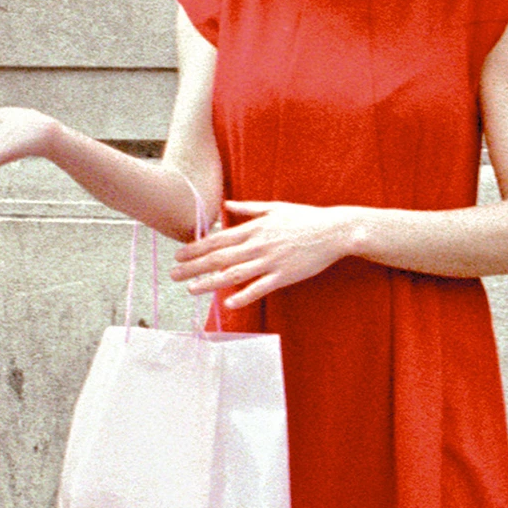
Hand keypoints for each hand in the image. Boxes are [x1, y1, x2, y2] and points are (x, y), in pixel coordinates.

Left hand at [178, 199, 361, 307]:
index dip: (195, 248)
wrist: (334, 231)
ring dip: (210, 282)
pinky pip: (260, 288)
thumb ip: (247, 209)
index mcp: (254, 228)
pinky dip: (243, 296)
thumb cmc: (305, 218)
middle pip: (219, 257)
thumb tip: (225, 205)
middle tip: (173, 274)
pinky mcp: (284, 276)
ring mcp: (270, 261)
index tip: (178, 255)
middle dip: (193, 266)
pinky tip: (228, 303)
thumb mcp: (274, 207)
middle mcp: (258, 245)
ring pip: (233, 274)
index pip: (218, 239)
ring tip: (191, 289)